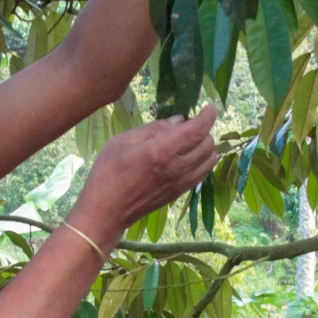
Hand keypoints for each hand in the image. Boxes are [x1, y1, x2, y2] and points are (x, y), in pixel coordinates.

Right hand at [68, 107, 218, 243]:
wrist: (106, 211)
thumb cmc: (108, 173)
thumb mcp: (123, 141)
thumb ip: (153, 128)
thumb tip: (179, 121)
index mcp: (162, 151)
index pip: (197, 130)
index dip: (208, 116)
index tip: (210, 107)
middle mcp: (177, 167)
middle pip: (207, 144)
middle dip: (204, 129)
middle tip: (188, 124)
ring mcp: (181, 183)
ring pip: (210, 160)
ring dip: (205, 146)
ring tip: (190, 140)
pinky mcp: (180, 193)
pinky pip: (203, 173)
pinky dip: (203, 161)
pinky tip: (188, 156)